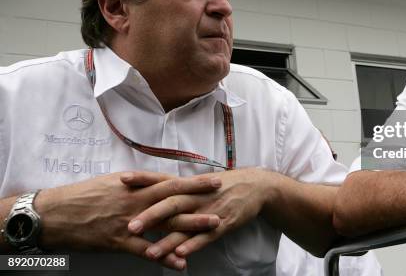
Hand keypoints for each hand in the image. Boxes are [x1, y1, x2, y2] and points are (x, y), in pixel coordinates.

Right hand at [36, 171, 220, 269]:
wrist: (56, 213)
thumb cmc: (82, 196)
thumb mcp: (111, 183)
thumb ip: (135, 184)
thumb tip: (153, 182)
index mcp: (134, 185)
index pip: (169, 181)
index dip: (192, 181)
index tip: (213, 178)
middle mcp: (135, 200)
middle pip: (174, 197)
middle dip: (200, 196)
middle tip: (223, 194)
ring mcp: (129, 221)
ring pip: (165, 223)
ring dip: (191, 225)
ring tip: (213, 226)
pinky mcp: (118, 241)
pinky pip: (145, 250)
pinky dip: (164, 256)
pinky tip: (180, 261)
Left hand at [126, 168, 276, 258]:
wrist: (255, 186)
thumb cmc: (222, 186)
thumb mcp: (199, 182)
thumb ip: (176, 188)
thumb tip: (151, 189)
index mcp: (189, 186)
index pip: (162, 180)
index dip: (143, 179)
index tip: (122, 179)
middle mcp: (196, 196)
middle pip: (170, 205)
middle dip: (150, 215)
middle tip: (129, 226)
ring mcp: (209, 211)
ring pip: (185, 225)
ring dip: (168, 240)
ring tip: (149, 252)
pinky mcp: (222, 225)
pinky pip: (206, 237)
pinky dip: (194, 245)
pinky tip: (182, 254)